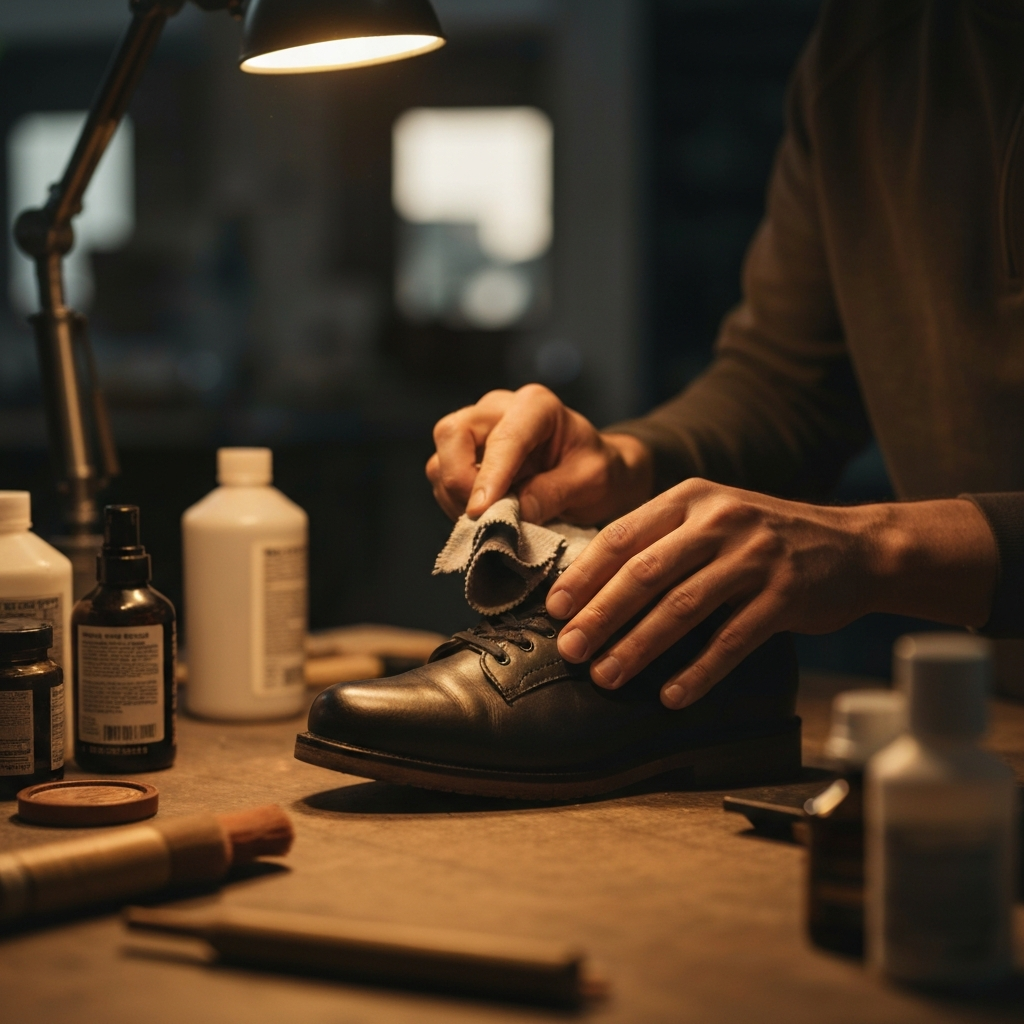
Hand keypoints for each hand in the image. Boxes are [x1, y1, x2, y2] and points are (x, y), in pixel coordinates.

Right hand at [426, 383, 652, 524]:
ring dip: (455, 497)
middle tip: (484, 518)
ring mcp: (477, 429)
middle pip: (452, 434)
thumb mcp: (591, 482)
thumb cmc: (597, 470)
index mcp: (536, 406)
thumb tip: (513, 514)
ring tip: (491, 521)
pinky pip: (442, 478)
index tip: (481, 513)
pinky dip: (454, 503)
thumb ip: (553, 493)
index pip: (502, 439)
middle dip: (460, 481)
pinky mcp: (465, 454)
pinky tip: (486, 517)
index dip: (488, 477)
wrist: (593, 472)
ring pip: (440, 459)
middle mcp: (498, 408)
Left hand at [544, 479, 998, 708]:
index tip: (555, 609)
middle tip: (569, 649)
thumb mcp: (712, 517)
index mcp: (691, 498)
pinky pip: (731, 640)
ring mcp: (755, 557)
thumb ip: (660, 540)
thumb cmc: (764, 538)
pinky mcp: (785, 596)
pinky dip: (698, 671)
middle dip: (601, 615)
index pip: (623, 536)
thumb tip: (591, 584)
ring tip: (606, 676)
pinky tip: (671, 695)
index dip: (584, 575)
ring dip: (638, 647)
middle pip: (645, 573)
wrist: (853, 546)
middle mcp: (720, 520)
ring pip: (682, 608)